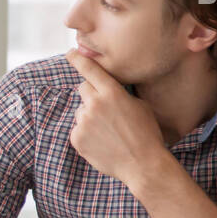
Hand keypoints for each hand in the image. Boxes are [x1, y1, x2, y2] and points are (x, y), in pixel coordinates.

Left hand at [66, 49, 167, 184]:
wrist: (143, 164)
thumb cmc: (146, 133)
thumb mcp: (138, 105)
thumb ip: (118, 93)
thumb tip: (104, 87)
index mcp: (112, 93)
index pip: (90, 69)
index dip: (78, 59)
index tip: (70, 53)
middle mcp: (94, 104)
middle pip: (83, 88)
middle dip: (91, 94)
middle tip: (106, 108)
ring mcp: (83, 122)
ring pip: (81, 111)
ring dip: (89, 116)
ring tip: (109, 131)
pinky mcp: (76, 138)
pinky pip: (78, 129)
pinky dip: (86, 134)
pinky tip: (102, 142)